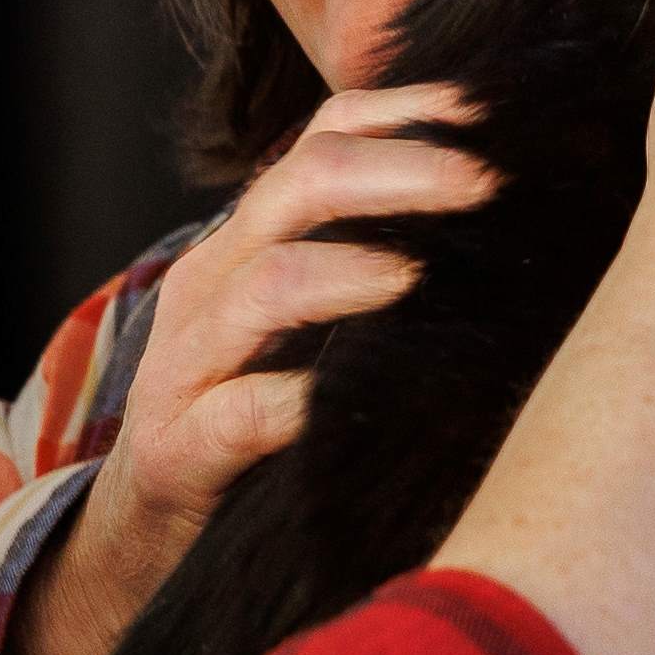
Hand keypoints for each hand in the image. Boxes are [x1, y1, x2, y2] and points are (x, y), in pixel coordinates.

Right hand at [0, 83, 491, 654]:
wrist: (139, 540)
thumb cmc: (254, 426)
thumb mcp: (303, 332)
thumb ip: (374, 274)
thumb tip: (514, 234)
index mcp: (249, 242)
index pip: (323, 138)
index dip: (406, 115)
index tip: (491, 114)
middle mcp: (212, 282)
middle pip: (301, 186)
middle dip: (401, 172)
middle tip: (486, 181)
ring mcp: (187, 363)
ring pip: (269, 283)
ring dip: (354, 272)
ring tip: (421, 275)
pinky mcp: (180, 449)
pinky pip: (244, 413)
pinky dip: (304, 402)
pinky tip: (356, 400)